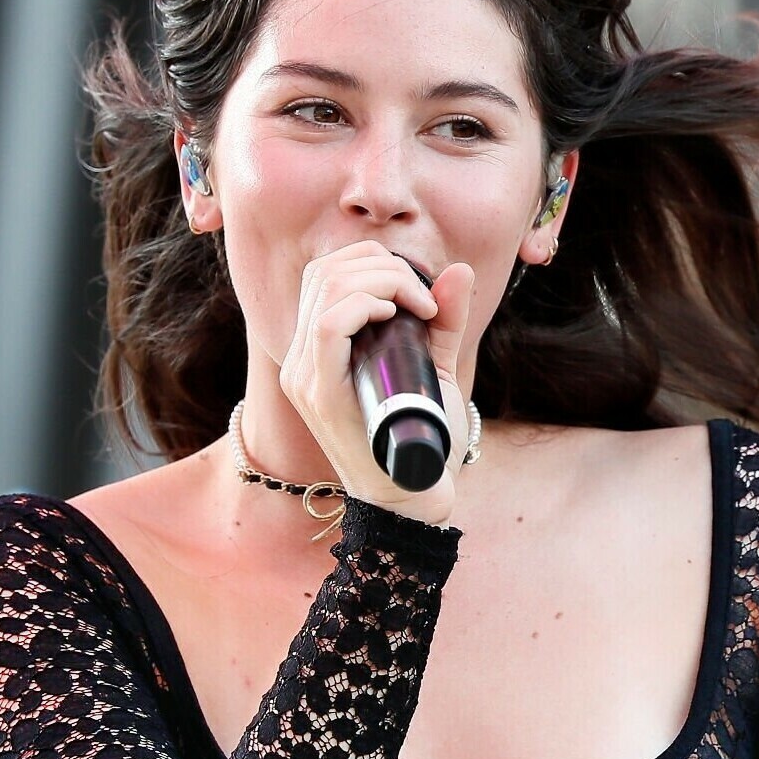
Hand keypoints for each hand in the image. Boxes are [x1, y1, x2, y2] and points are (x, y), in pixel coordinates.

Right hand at [279, 242, 474, 525]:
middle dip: (381, 265)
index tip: (420, 290)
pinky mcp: (319, 393)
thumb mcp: (435, 369)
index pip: (325, 273)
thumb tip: (457, 271)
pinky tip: (395, 313)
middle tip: (425, 299)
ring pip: (326, 287)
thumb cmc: (424, 439)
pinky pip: (327, 324)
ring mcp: (305, 376)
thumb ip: (443, 323)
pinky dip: (364, 303)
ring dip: (381, 279)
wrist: (415, 497)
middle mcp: (302, 359)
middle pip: (325, 271)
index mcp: (318, 349)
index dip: (372, 260)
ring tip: (419, 306)